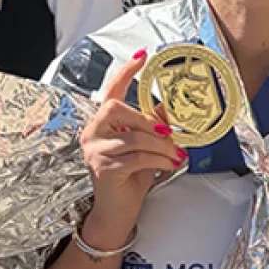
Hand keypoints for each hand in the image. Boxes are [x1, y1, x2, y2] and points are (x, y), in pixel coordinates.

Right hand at [79, 48, 185, 244]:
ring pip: (133, 136)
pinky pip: (136, 156)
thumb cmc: (130, 178)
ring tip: (176, 155)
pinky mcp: (103, 168)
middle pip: (117, 109)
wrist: (117, 212)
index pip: (110, 91)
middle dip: (147, 120)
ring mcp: (94, 151)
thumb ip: (151, 125)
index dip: (126, 72)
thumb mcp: (144, 147)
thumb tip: (166, 107)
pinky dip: (158, 159)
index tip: (142, 56)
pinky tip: (170, 164)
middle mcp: (92, 133)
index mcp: (102, 124)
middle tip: (168, 133)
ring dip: (161, 146)